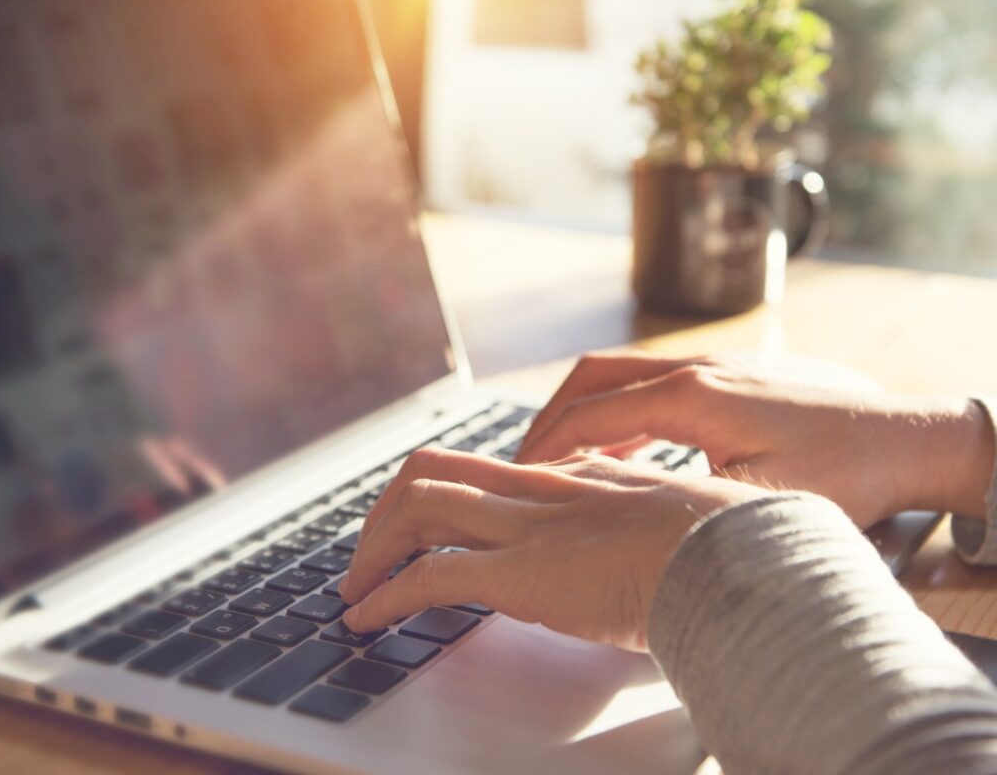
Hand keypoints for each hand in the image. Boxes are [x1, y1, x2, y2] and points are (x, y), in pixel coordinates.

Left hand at [339, 447, 762, 648]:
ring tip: (355, 588)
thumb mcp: (667, 521)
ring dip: (375, 548)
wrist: (735, 555)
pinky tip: (366, 619)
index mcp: (571, 479)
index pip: (483, 471)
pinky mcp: (519, 573)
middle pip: (432, 472)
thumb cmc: (719, 546)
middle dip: (387, 510)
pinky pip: (430, 578)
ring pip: (419, 508)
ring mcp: (525, 528)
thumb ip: (633, 524)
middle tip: (369, 551)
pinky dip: (387, 596)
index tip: (421, 524)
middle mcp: (538, 491)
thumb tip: (628, 541)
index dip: (440, 493)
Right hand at [515, 353, 992, 527]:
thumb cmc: (842, 470)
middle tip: (524, 460)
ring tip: (561, 456)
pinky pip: (649, 383)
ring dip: (582, 411)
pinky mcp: (726, 373)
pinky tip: (622, 447)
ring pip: (619, 374)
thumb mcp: (756, 500)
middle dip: (549, 416)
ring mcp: (710, 364)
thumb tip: (616, 506)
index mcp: (691, 397)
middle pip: (591, 377)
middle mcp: (693, 368)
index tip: (517, 472)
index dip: (546, 444)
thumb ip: (679, 497)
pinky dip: (619, 411)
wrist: (903, 435)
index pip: (591, 414)